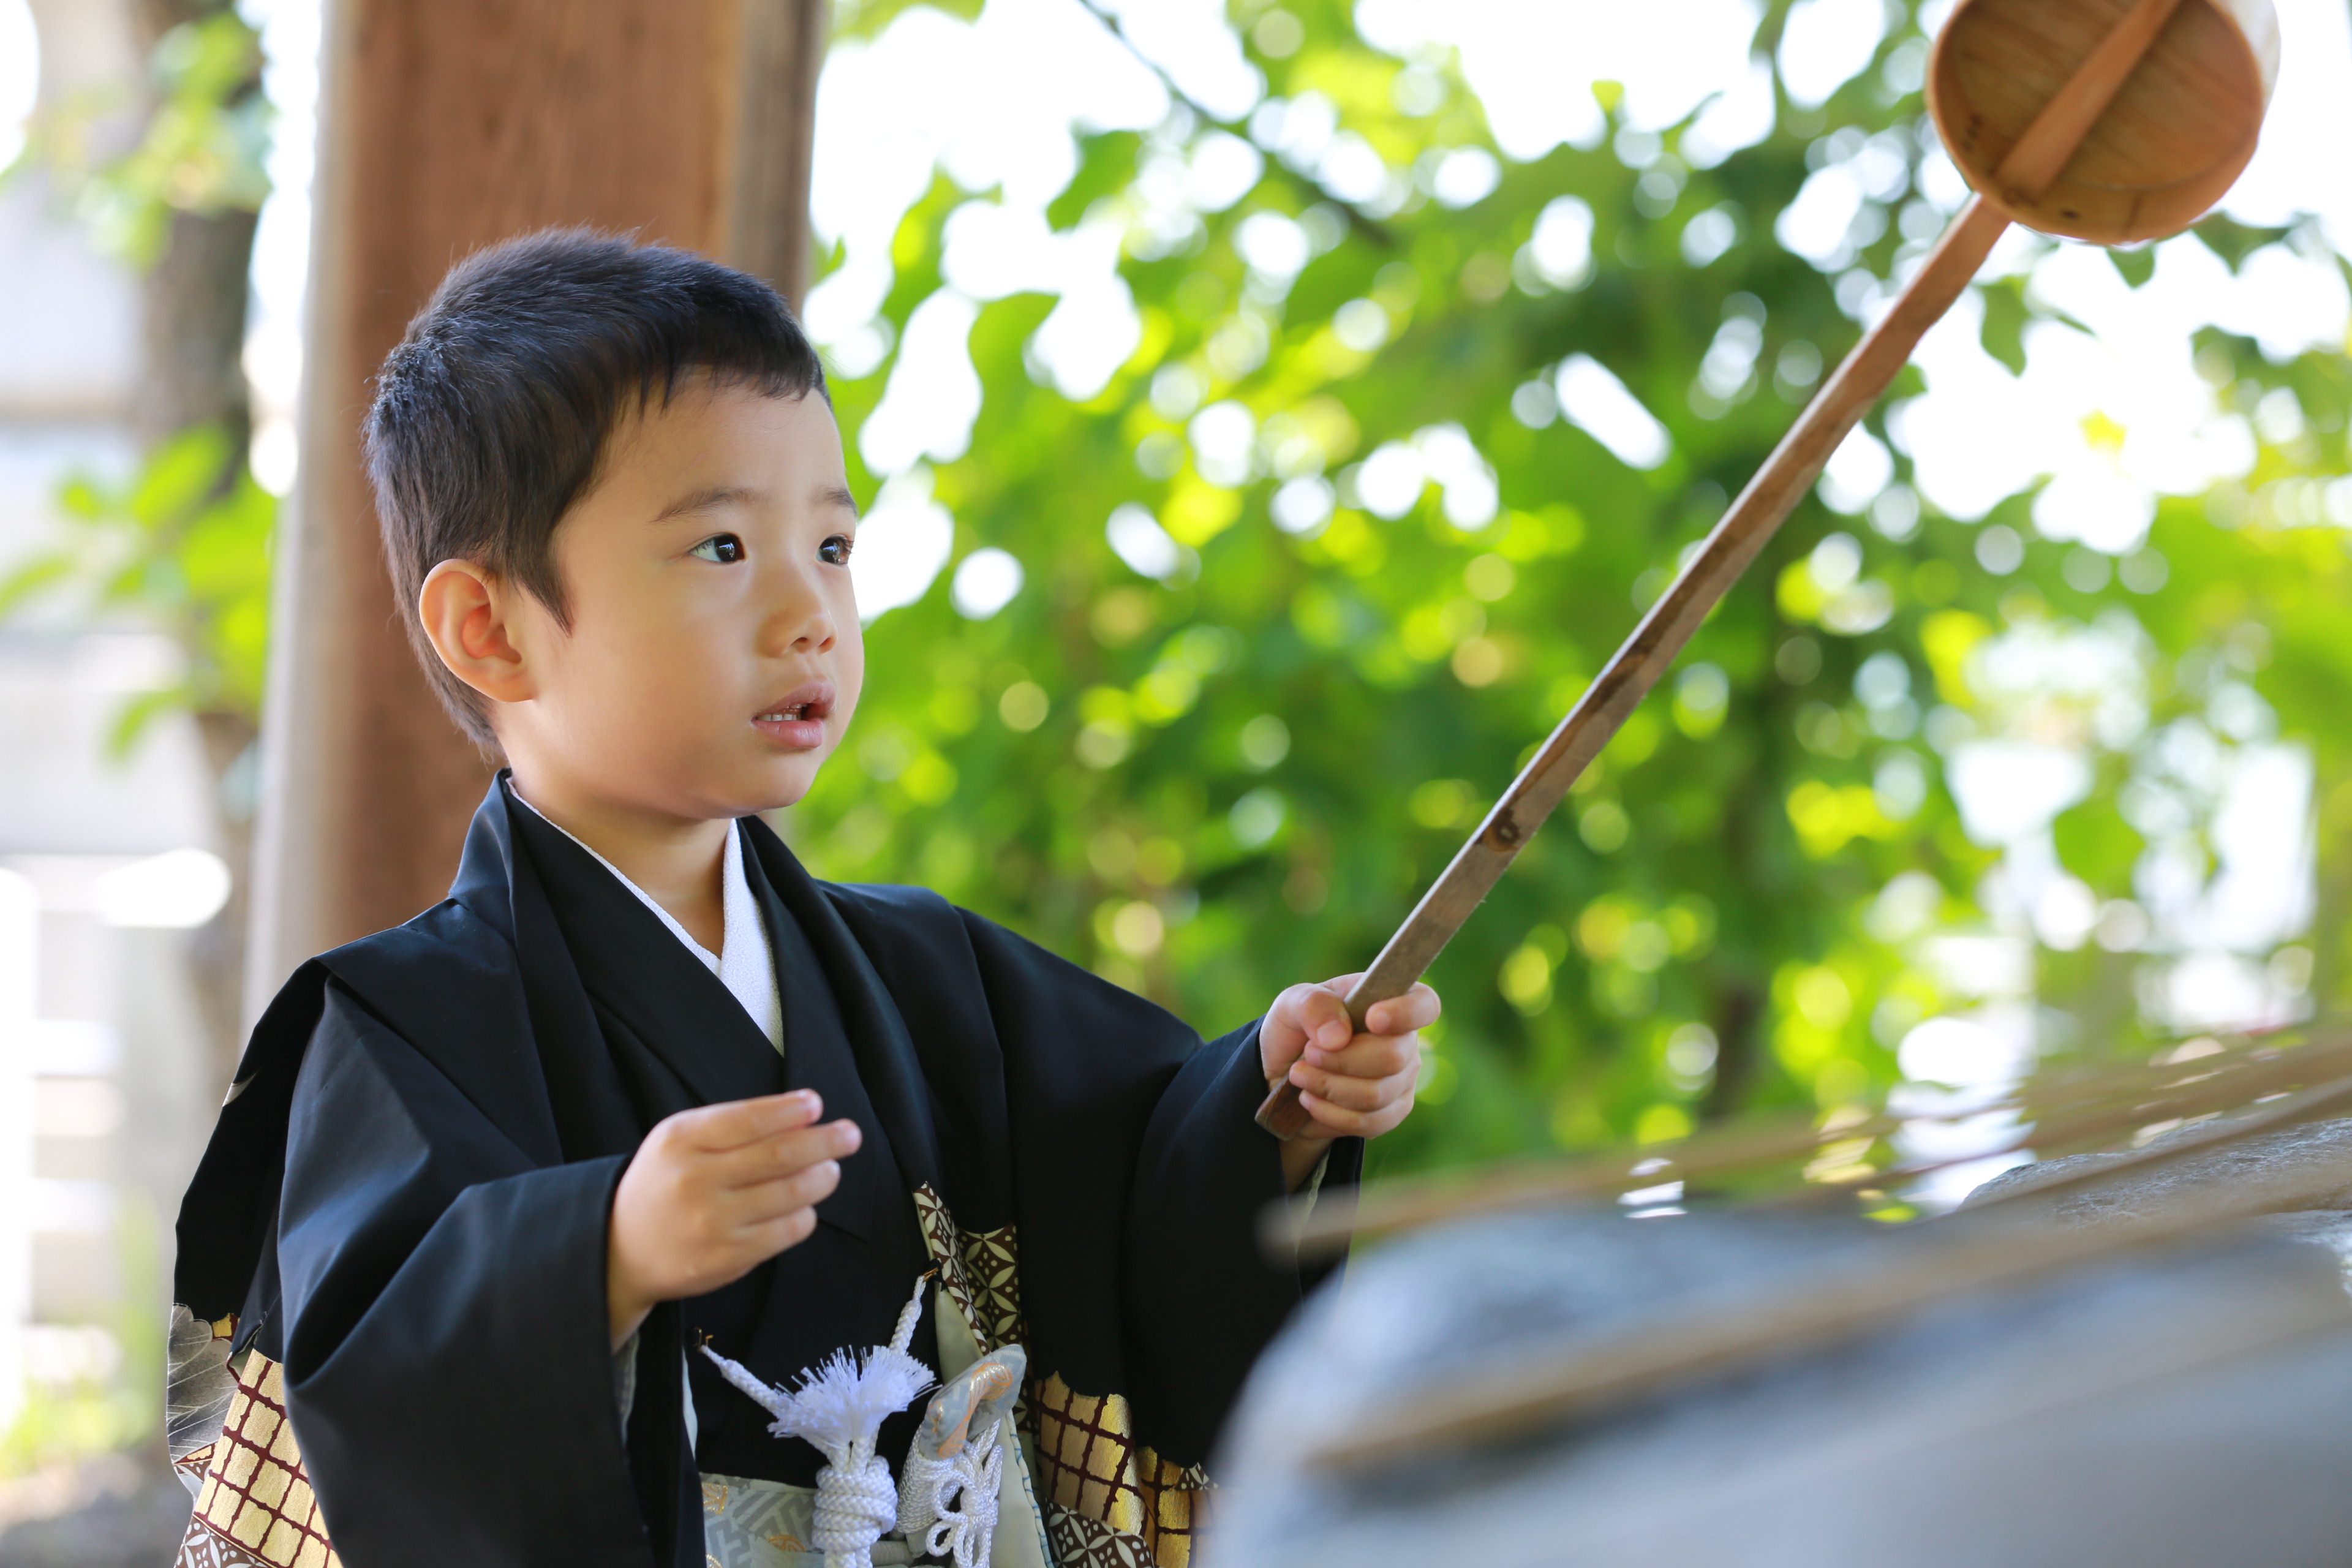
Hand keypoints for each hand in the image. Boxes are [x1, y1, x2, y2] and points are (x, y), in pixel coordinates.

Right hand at [606, 1089, 859, 1347]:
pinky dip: (805, 1214)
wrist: (621, 1249)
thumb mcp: (679, 1141)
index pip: (749, 1118)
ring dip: (823, 1177)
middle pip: (780, 1154)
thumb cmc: (664, 1183)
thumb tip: (802, 1114)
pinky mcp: (729, 1258)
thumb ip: (731, 1125)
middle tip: (850, 1135)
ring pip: (792, 1193)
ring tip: (830, 1169)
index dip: (790, 1110)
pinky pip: (787, 1230)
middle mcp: (696, 1180)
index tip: (816, 1105)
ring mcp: (713, 1222)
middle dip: (825, 1141)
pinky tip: (803, 1206)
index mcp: (682, 1140)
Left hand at [1260, 974, 1438, 1188]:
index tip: (1373, 1019)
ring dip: (1328, 1087)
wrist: (1284, 1076)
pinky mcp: (1391, 1113)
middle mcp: (1404, 1040)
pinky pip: (1369, 1122)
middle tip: (1308, 1054)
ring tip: (1300, 1075)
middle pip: (1393, 1057)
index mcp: (1387, 1000)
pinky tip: (1310, 1099)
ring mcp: (1403, 1079)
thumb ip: (1312, 1006)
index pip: (1423, 1003)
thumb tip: (1339, 1035)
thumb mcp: (1290, 1004)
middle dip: (1341, 1060)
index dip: (1405, 1012)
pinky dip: (1330, 1113)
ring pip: (1376, 1094)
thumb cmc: (1295, 1029)